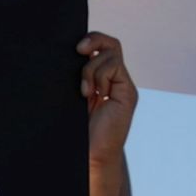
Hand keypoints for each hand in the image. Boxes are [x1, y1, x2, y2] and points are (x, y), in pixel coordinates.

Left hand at [77, 32, 137, 158]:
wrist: (89, 156)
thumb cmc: (77, 130)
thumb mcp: (72, 97)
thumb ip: (76, 77)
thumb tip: (68, 54)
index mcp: (101, 80)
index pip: (101, 47)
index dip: (90, 40)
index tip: (74, 48)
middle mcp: (114, 81)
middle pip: (110, 44)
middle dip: (93, 40)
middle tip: (78, 50)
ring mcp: (123, 86)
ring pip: (111, 54)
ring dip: (92, 68)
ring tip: (85, 91)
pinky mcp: (128, 94)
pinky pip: (115, 67)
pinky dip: (100, 76)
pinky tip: (93, 94)